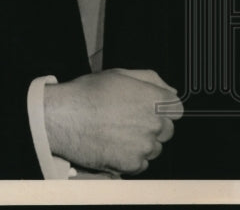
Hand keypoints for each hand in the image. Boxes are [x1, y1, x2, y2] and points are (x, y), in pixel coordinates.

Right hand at [44, 68, 182, 174]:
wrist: (63, 117)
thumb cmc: (86, 94)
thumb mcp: (118, 74)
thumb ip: (150, 79)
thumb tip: (170, 89)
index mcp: (154, 100)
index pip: (176, 108)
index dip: (160, 108)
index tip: (146, 109)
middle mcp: (154, 124)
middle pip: (167, 130)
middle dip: (151, 126)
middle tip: (126, 120)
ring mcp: (144, 146)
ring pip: (154, 148)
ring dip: (141, 143)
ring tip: (116, 132)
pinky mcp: (133, 163)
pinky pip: (140, 163)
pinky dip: (130, 157)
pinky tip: (112, 144)